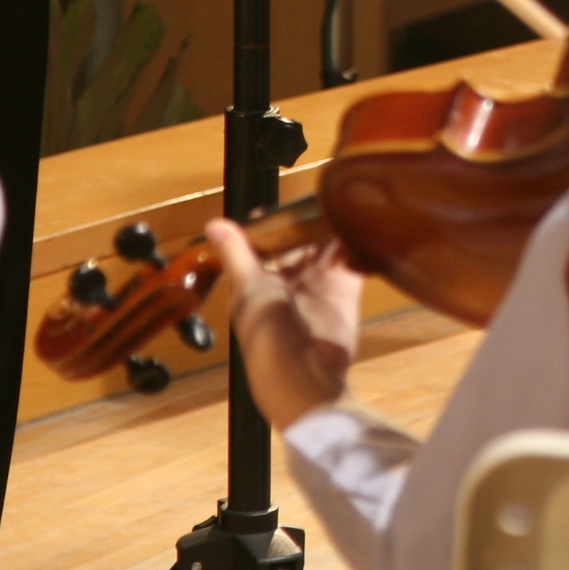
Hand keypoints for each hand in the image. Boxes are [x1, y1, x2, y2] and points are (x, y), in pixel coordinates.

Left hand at [205, 218, 364, 429]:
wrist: (304, 373)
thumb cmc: (266, 332)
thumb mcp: (247, 287)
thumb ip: (236, 253)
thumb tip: (212, 223)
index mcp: (257, 284)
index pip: (262, 247)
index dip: (268, 226)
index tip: (276, 205)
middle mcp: (287, 284)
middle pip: (296, 245)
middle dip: (303, 223)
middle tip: (314, 196)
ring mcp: (317, 287)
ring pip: (324, 249)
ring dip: (329, 229)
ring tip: (338, 201)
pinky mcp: (344, 293)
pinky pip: (350, 261)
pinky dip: (354, 244)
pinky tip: (356, 223)